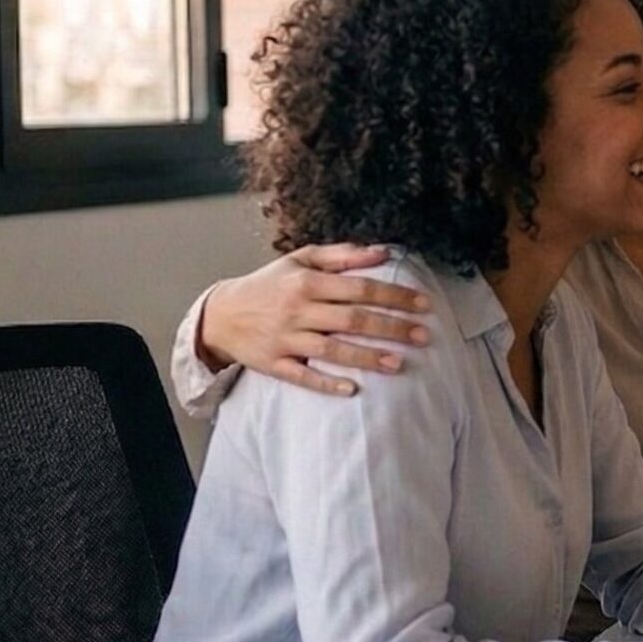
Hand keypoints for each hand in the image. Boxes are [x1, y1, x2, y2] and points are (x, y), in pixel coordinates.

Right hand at [199, 244, 432, 396]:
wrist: (219, 314)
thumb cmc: (268, 285)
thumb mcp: (300, 260)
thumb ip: (342, 255)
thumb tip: (383, 252)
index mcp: (307, 282)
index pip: (359, 289)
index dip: (393, 296)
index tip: (423, 304)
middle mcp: (297, 310)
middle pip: (352, 320)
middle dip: (391, 328)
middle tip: (423, 336)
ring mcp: (285, 339)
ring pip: (331, 350)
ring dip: (367, 357)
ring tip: (399, 364)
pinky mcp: (273, 363)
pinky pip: (302, 376)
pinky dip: (326, 382)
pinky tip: (352, 389)